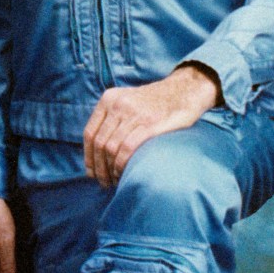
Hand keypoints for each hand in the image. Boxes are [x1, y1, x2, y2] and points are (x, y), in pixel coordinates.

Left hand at [82, 65, 220, 186]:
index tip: (91, 172)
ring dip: (109, 169)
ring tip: (114, 181)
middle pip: (99, 143)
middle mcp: (117, 105)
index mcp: (108, 99)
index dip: (88, 156)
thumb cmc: (155, 102)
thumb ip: (111, 117)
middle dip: (98, 167)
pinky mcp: (150, 124)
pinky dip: (122, 164)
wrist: (185, 90)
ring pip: (110, 147)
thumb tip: (98, 148)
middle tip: (103, 182)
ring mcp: (134, 114)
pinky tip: (124, 173)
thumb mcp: (126, 100)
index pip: (89, 133)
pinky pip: (127, 148)